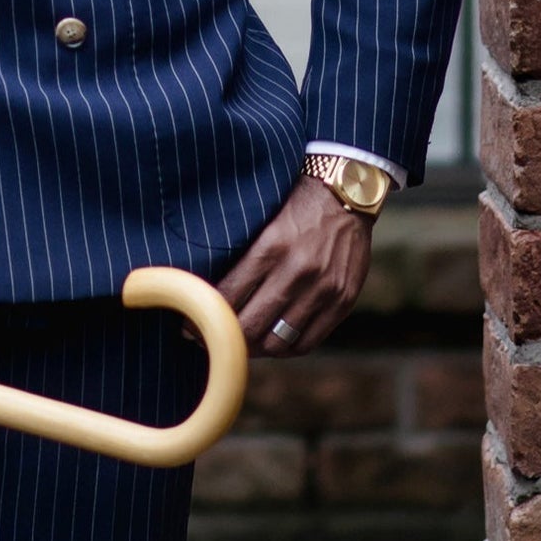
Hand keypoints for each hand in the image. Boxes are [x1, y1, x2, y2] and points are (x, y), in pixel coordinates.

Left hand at [216, 175, 373, 356]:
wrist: (348, 192)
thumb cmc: (295, 202)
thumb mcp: (263, 218)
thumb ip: (243, 254)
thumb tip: (208, 290)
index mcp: (271, 246)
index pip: (229, 296)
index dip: (206, 317)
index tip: (192, 324)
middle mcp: (297, 270)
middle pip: (251, 325)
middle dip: (228, 338)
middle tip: (214, 339)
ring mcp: (323, 289)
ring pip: (278, 340)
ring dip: (257, 347)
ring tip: (243, 343)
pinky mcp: (343, 300)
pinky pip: (308, 341)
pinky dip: (287, 348)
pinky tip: (273, 340)